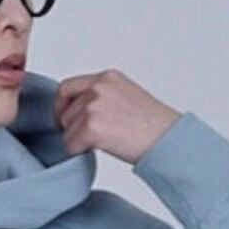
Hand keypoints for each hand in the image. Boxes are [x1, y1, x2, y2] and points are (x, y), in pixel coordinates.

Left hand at [53, 69, 180, 164]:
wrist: (168, 139)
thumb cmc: (152, 125)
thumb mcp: (125, 97)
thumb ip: (99, 96)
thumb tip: (75, 110)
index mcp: (107, 78)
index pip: (67, 87)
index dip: (61, 106)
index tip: (62, 120)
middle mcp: (99, 88)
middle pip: (64, 112)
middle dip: (72, 128)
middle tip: (90, 138)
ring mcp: (94, 106)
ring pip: (67, 130)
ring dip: (79, 141)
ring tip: (105, 141)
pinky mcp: (92, 127)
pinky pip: (71, 145)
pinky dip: (80, 151)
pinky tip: (102, 148)